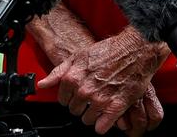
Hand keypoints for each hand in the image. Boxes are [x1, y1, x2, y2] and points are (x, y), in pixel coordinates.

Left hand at [38, 29, 165, 133]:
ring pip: (88, 120)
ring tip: (100, 104)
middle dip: (82, 106)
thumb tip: (42, 85)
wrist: (134, 50)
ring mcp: (100, 99)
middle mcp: (84, 90)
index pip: (63, 101)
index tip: (79, 93)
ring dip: (93, 115)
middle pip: (75, 111)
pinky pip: (102, 127)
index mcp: (72, 78)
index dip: (71, 97)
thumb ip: (58, 72)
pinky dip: (103, 125)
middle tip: (92, 97)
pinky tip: (106, 117)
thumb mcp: (78, 56)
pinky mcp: (116, 106)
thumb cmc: (108, 51)